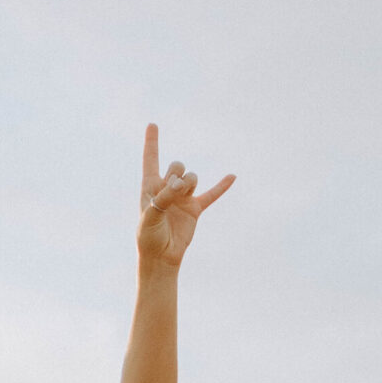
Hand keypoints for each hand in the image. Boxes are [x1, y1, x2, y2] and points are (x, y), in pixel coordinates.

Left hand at [136, 123, 233, 268]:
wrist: (161, 257)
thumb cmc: (148, 237)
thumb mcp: (150, 216)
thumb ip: (163, 197)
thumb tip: (181, 183)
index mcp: (150, 187)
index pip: (151, 159)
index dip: (152, 142)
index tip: (152, 125)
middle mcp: (167, 189)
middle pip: (177, 166)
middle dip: (177, 173)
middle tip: (173, 191)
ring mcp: (182, 198)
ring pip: (192, 177)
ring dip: (189, 182)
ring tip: (183, 196)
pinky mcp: (195, 209)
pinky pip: (211, 195)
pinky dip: (221, 187)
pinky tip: (232, 177)